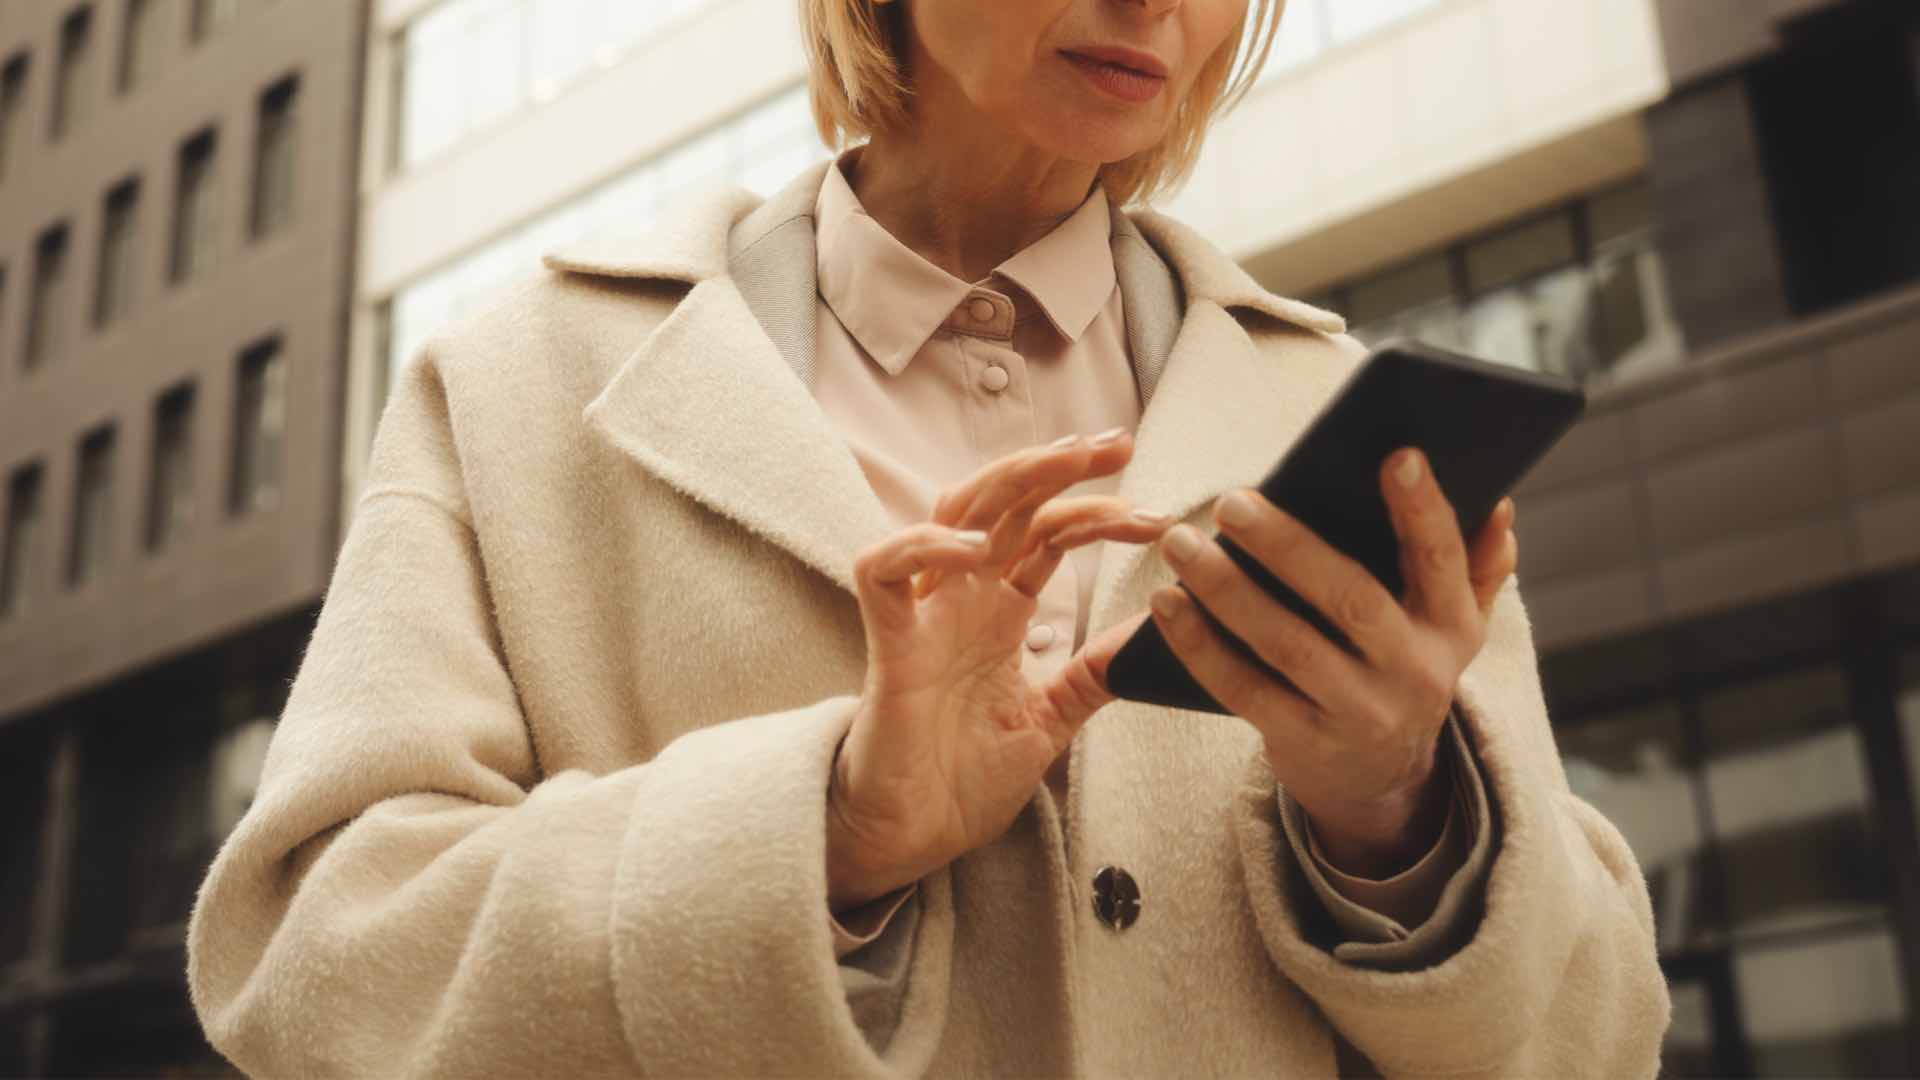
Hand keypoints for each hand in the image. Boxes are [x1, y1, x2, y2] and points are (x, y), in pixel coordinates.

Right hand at [827, 429, 1175, 913]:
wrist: (910, 839)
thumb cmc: (960, 779)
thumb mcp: (1049, 719)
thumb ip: (1091, 673)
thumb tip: (1155, 634)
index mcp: (999, 611)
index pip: (1048, 535)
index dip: (1100, 513)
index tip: (1159, 519)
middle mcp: (962, 598)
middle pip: (1006, 503)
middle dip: (1061, 465)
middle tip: (1119, 443)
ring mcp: (924, 616)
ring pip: (954, 511)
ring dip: (1011, 479)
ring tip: (1068, 460)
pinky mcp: (888, 645)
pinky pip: (883, 571)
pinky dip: (924, 546)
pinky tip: (975, 549)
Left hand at [1146, 446, 1517, 877]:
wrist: (1378, 779)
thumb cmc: (1400, 665)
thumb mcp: (1450, 625)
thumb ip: (1474, 565)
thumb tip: (1497, 504)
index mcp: (1451, 626)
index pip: (1443, 560)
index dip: (1424, 510)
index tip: (1396, 453)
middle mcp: (1414, 672)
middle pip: (1351, 600)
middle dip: (1288, 546)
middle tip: (1231, 501)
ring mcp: (1358, 712)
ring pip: (1287, 644)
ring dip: (1227, 590)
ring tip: (1181, 543)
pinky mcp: (1303, 742)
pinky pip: (1243, 689)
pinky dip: (1200, 644)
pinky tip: (1167, 602)